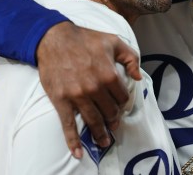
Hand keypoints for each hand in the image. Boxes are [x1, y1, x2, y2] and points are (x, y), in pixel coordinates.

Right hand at [36, 21, 140, 158]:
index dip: (123, 103)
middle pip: (110, 111)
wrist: (54, 38)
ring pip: (93, 121)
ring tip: (105, 141)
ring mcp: (77, 96)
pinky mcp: (61, 100)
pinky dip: (73, 141)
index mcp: (109, 74)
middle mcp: (95, 88)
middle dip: (113, 119)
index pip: (122, 98)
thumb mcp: (114, 41)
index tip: (121, 105)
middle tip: (114, 123)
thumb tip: (138, 76)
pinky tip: (78, 153)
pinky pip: (68, 125)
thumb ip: (131, 57)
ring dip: (101, 134)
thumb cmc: (85, 39)